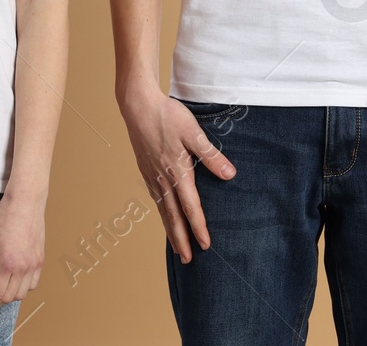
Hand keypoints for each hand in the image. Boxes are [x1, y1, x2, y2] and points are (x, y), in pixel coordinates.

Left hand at [0, 192, 44, 309]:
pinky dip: (22, 288)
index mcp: (7, 263)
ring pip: (21, 295)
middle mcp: (23, 267)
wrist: (25, 201)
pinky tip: (13, 281)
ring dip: (8, 296)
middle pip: (8, 298)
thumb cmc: (3, 216)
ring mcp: (34, 264)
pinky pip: (33, 284)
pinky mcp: (40, 260)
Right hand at [119, 87, 234, 262]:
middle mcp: (162, 178)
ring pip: (162, 210)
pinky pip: (155, 198)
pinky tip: (164, 216)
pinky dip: (161, 213)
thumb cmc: (167, 115)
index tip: (206, 245)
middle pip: (173, 216)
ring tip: (177, 248)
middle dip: (182, 240)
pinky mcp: (145, 169)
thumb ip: (210, 155)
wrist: (137, 105)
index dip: (199, 227)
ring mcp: (151, 175)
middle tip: (188, 260)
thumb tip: (229, 175)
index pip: (190, 207)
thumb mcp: (193, 132)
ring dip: (170, 231)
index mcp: (177, 171)